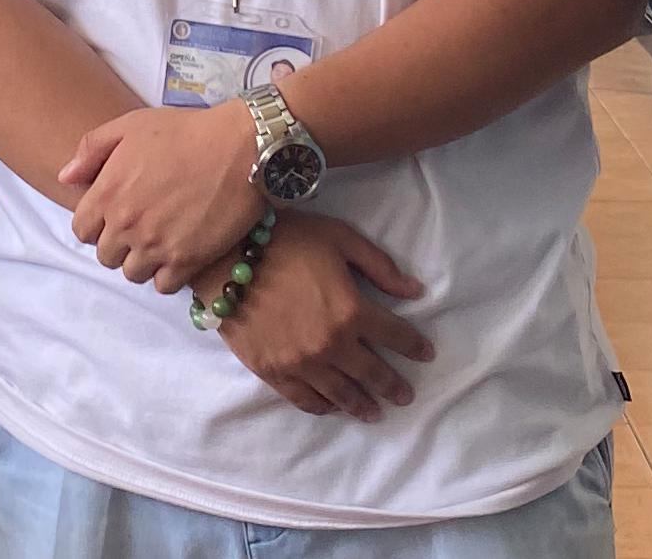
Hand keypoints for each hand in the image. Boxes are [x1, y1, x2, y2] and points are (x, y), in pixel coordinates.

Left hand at [61, 100, 264, 291]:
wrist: (240, 146)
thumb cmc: (185, 131)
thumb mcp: (130, 125)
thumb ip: (91, 150)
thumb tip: (65, 178)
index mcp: (107, 193)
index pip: (81, 231)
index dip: (96, 224)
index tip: (114, 216)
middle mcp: (126, 225)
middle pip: (106, 256)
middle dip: (119, 243)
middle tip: (140, 227)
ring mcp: (156, 246)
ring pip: (133, 274)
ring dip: (142, 261)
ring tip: (160, 240)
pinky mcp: (187, 260)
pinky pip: (163, 286)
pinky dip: (168, 275)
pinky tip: (178, 253)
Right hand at [214, 210, 429, 422]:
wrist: (225, 256)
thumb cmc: (285, 239)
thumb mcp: (339, 239)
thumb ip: (380, 266)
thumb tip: (415, 290)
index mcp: (353, 310)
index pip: (396, 336)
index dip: (414, 346)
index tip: (425, 354)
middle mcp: (333, 345)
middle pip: (373, 373)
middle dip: (394, 386)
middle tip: (406, 396)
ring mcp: (302, 364)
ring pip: (342, 394)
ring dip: (363, 405)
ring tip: (375, 413)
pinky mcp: (274, 373)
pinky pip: (305, 400)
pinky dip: (323, 407)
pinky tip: (332, 408)